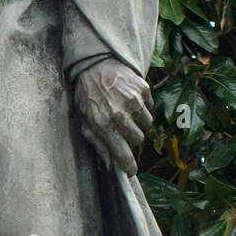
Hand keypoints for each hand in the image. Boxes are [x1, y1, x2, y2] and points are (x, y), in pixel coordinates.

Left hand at [74, 59, 152, 176]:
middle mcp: (120, 114)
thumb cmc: (87, 96)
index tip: (131, 170)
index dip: (128, 166)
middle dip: (131, 139)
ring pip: (147, 124)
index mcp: (104, 125)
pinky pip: (150, 108)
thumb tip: (109, 165)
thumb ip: (98, 144)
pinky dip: (143, 108)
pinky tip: (130, 101)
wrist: (94, 65)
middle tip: (122, 130)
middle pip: (138, 140)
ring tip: (126, 113)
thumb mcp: (85, 122)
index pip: (123, 155)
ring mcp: (134, 100)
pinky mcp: (143, 89)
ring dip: (138, 123)